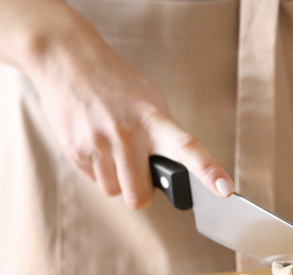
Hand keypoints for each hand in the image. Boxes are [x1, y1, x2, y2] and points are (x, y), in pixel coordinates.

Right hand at [29, 32, 233, 209]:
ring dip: (118, 179)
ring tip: (114, 149)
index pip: (187, 148)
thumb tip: (177, 173)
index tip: (225, 189)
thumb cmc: (117, 84)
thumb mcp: (150, 101)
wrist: (67, 59)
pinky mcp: (74, 149)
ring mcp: (98, 143)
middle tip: (140, 169)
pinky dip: (99, 170)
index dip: (208, 171)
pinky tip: (97, 144)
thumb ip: (165, 137)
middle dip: (141, 191)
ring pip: (114, 192)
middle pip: (139, 196)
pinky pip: (94, 181)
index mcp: (154, 119)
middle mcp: (127, 133)